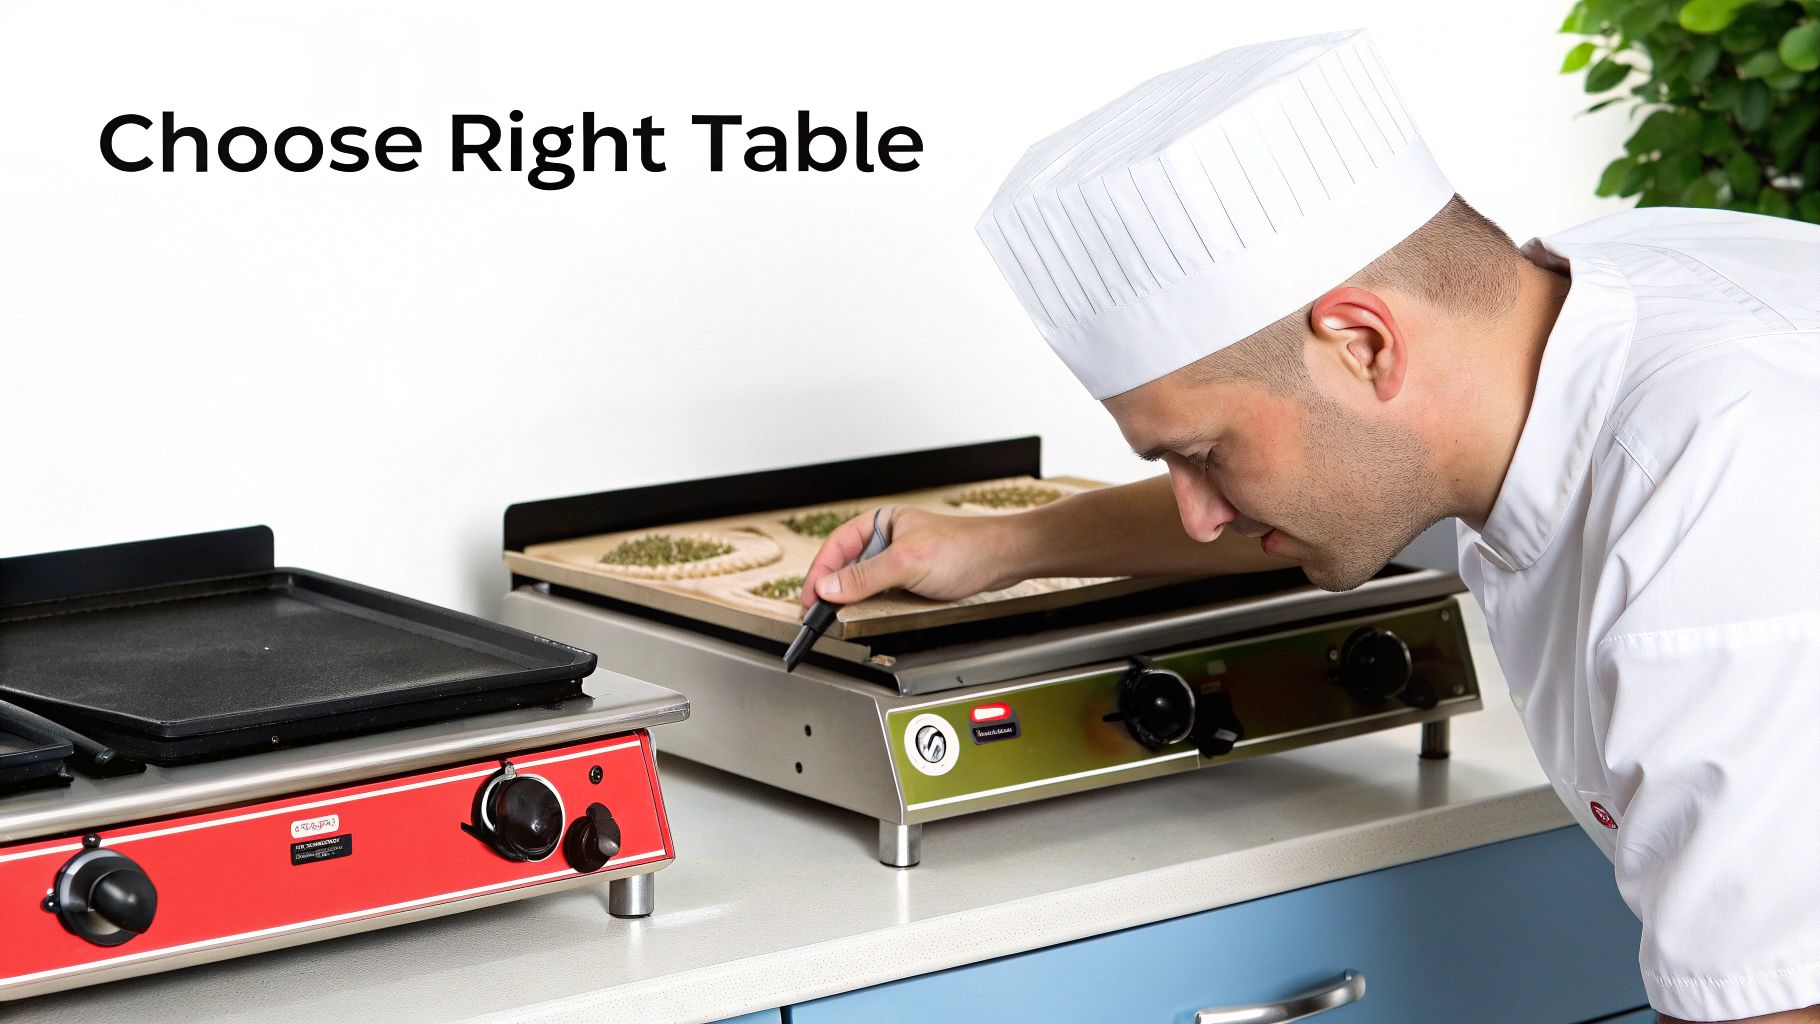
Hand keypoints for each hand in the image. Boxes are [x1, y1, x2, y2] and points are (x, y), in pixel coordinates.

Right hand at [800, 505, 1020, 607]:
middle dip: (829, 587)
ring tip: (834, 616)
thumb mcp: (907, 563)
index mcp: (881, 522)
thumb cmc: (964, 548)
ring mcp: (899, 558)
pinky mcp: (911, 576)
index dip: (818, 573)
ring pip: (861, 580)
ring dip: (848, 597)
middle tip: (815, 613)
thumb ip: (865, 576)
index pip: (836, 547)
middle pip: (845, 564)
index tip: (809, 599)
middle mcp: (886, 538)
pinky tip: (864, 613)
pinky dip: (868, 603)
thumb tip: (829, 587)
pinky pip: (880, 590)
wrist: (1002, 559)